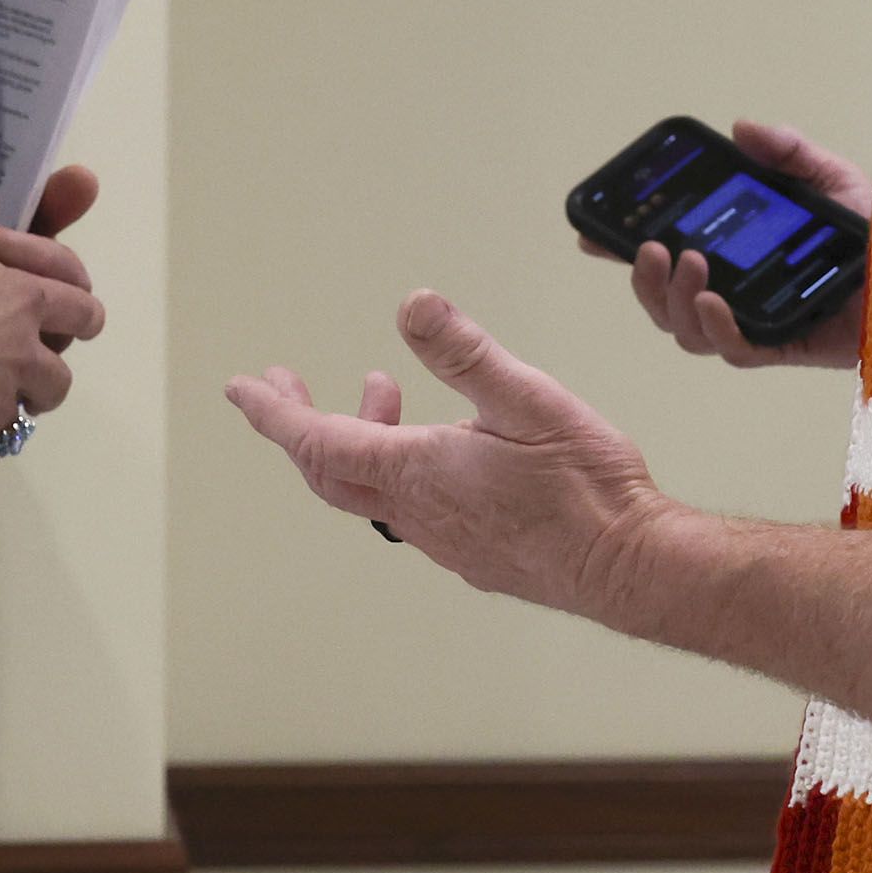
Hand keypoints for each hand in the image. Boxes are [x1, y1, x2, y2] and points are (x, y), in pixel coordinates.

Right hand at [0, 169, 105, 481]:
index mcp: (28, 303)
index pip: (80, 303)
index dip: (78, 303)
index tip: (68, 306)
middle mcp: (27, 358)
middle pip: (62, 370)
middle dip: (50, 362)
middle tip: (26, 357)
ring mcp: (3, 405)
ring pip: (33, 413)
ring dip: (18, 405)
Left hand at [224, 292, 669, 626]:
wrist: (631, 568)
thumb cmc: (587, 489)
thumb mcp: (528, 399)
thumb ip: (465, 353)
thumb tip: (411, 304)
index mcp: (417, 472)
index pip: (317, 441)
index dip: (273, 413)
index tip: (240, 388)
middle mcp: (418, 513)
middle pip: (329, 470)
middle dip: (300, 423)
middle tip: (285, 384)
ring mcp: (443, 540)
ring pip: (372, 488)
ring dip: (361, 435)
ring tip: (383, 388)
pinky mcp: (473, 554)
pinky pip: (408, 508)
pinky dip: (397, 465)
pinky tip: (439, 444)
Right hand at [579, 118, 871, 371]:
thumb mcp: (831, 177)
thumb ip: (788, 151)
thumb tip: (740, 128)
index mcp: (736, 252)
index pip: (666, 253)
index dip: (621, 247)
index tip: (590, 232)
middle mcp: (737, 290)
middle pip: (663, 300)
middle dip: (641, 278)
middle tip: (647, 247)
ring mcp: (757, 322)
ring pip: (685, 329)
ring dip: (671, 299)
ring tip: (690, 265)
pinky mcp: (785, 348)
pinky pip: (734, 351)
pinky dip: (715, 329)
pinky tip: (714, 302)